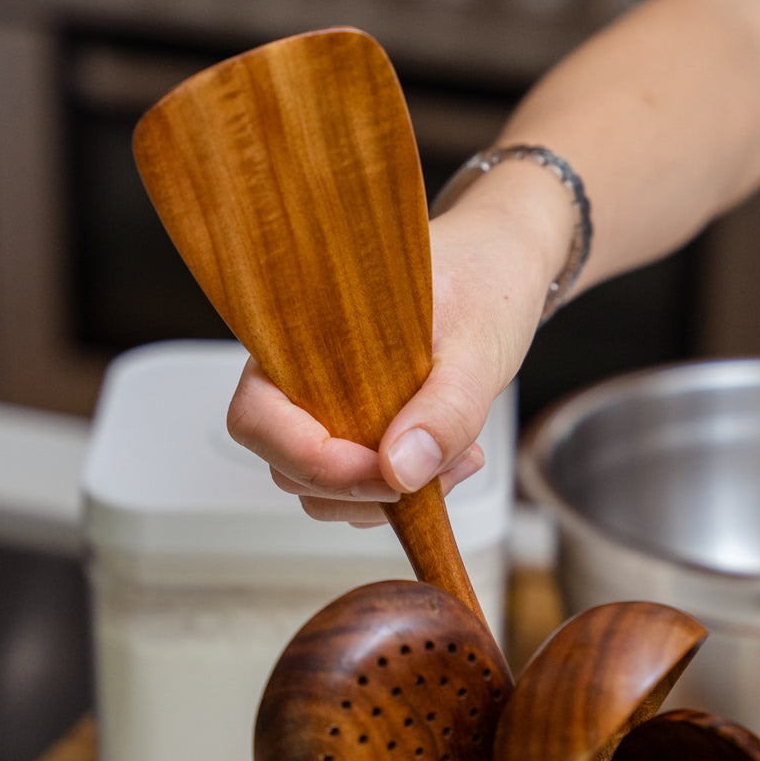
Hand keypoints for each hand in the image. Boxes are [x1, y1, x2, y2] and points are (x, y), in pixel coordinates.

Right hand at [226, 184, 557, 525]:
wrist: (502, 264)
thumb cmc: (482, 284)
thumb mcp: (477, 347)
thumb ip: (443, 411)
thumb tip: (399, 472)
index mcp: (302, 333)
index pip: (257, 417)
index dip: (311, 458)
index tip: (385, 472)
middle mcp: (301, 373)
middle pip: (288, 464)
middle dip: (363, 486)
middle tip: (442, 464)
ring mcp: (327, 405)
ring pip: (323, 486)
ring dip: (390, 496)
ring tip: (460, 456)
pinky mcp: (358, 428)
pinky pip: (358, 485)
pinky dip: (404, 490)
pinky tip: (453, 458)